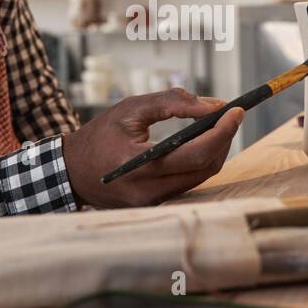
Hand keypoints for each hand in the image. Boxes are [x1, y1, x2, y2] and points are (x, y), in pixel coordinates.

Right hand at [62, 88, 244, 207]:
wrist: (71, 171)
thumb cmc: (99, 135)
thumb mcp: (130, 109)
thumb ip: (172, 103)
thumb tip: (213, 105)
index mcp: (141, 166)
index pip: (196, 153)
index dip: (222, 131)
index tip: (236, 110)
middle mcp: (150, 191)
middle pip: (205, 168)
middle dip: (224, 139)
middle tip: (230, 115)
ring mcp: (154, 202)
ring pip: (201, 177)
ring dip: (214, 150)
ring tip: (218, 125)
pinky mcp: (156, 204)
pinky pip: (188, 182)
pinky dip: (200, 161)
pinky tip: (201, 142)